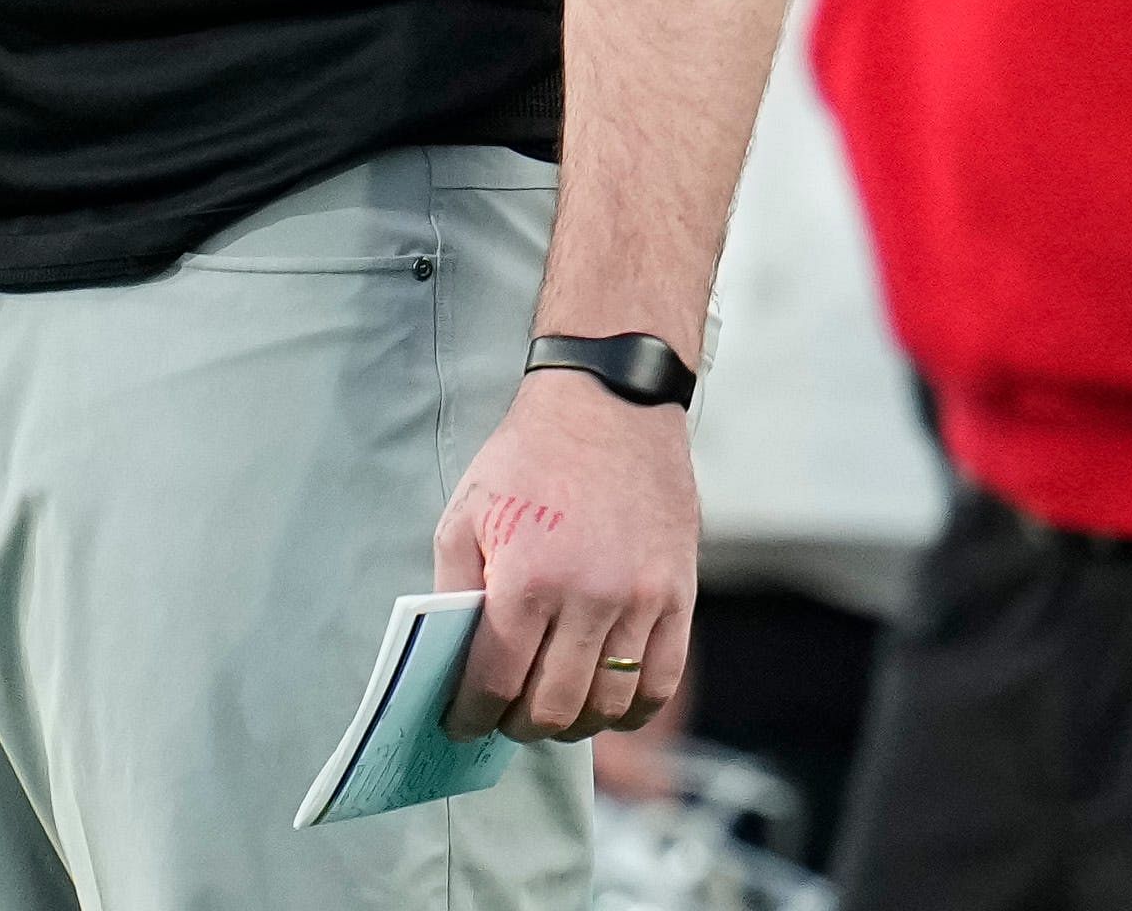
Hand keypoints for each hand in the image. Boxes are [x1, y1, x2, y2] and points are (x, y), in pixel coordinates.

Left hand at [434, 371, 697, 742]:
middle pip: (551, 708)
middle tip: (504, 719)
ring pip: (606, 705)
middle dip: (518, 726)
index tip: (461, 724)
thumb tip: (453, 662)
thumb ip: (454, 592)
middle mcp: (587, 597)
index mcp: (526, 578)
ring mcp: (640, 600)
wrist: (609, 406)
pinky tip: (606, 703)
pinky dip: (629, 710)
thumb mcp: (465, 514)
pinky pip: (660, 684)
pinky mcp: (679, 595)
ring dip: (572, 724)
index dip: (471, 715)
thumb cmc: (529, 460)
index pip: (495, 682)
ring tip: (552, 710)